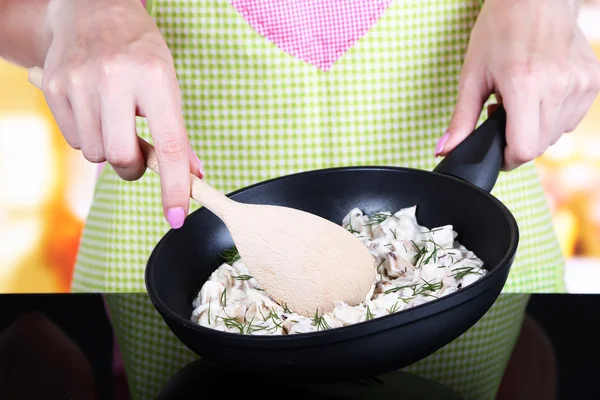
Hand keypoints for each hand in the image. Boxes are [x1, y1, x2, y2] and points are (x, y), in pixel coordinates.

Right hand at [41, 0, 202, 227]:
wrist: (93, 10)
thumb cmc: (140, 51)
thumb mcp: (169, 84)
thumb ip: (178, 135)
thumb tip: (193, 177)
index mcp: (155, 77)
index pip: (169, 145)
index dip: (175, 187)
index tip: (177, 216)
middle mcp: (115, 77)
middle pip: (123, 158)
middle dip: (134, 168)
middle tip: (139, 155)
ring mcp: (80, 81)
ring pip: (97, 154)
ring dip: (110, 150)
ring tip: (114, 120)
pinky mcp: (54, 87)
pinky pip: (75, 141)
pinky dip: (89, 137)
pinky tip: (94, 111)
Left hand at [437, 0, 599, 170]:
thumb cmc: (499, 30)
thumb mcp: (472, 75)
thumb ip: (460, 119)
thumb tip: (444, 150)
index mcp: (525, 86)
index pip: (523, 149)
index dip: (506, 157)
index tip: (496, 149)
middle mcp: (558, 87)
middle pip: (539, 145)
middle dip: (517, 140)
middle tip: (502, 111)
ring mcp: (581, 84)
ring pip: (556, 134)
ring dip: (535, 127)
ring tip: (520, 98)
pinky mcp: (593, 81)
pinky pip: (571, 119)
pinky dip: (553, 115)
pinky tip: (540, 93)